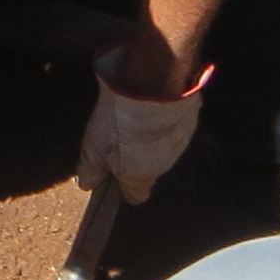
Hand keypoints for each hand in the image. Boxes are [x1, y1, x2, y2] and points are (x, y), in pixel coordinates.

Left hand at [75, 51, 208, 202]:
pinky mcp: (191, 116)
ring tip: (134, 114)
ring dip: (152, 135)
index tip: (112, 173)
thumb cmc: (120, 121)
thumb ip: (90, 170)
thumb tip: (88, 183)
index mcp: (141, 177)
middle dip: (136, 156)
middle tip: (119, 135)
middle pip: (150, 168)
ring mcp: (181, 140)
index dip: (124, 187)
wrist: (152, 84)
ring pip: (164, 145)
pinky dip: (165, 116)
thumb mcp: (92, 149)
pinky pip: (176, 122)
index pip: (136, 196)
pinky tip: (151, 101)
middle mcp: (165, 164)